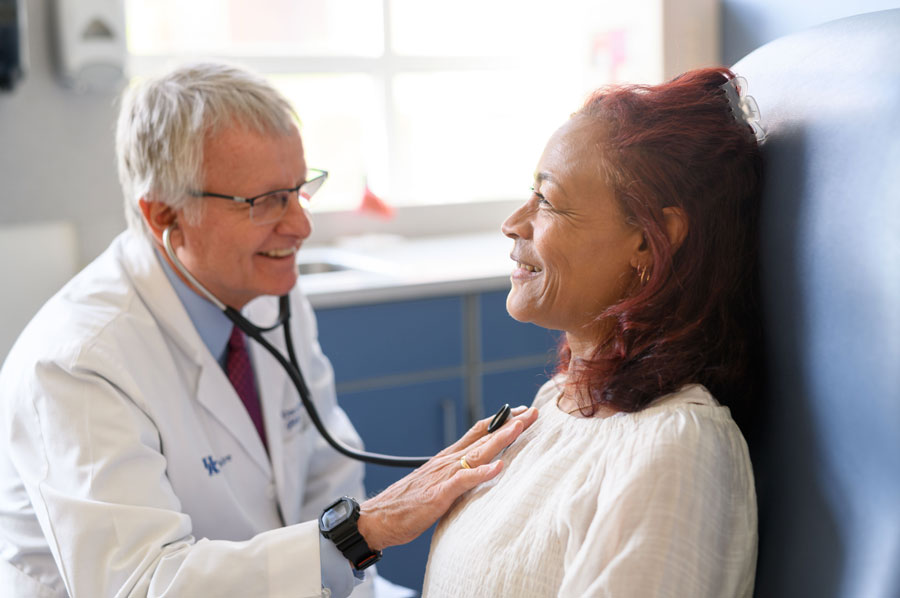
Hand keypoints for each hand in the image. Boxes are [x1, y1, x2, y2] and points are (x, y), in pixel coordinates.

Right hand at [357, 406, 537, 550]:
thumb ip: (456, 477)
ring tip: (519, 428)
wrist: (377, 519)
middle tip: (534, 413)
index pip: (478, 432)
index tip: (522, 413)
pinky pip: (463, 480)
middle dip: (510, 424)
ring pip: (477, 453)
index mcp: (447, 459)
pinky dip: (481, 473)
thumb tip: (478, 474)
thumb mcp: (437, 485)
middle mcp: (447, 461)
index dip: (501, 422)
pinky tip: (498, 468)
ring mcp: (443, 476)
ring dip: (500, 440)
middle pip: (483, 437)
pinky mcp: (438, 494)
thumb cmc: (406, 505)